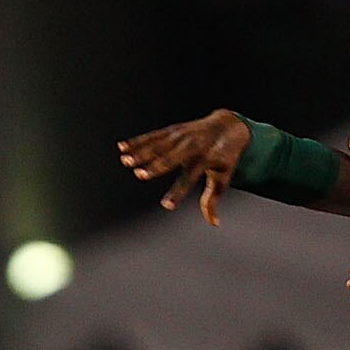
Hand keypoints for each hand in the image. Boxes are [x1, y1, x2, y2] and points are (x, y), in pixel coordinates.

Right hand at [117, 110, 251, 225]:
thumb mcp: (223, 177)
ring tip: (125, 161)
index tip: (166, 205)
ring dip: (141, 152)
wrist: (227, 126)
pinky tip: (122, 147)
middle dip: (156, 166)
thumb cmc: (224, 157)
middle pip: (172, 158)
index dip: (178, 193)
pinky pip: (153, 135)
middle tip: (140, 175)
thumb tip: (214, 223)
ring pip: (159, 145)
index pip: (190, 179)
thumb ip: (213, 199)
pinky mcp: (173, 129)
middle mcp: (193, 146)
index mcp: (206, 159)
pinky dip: (138, 141)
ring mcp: (182, 136)